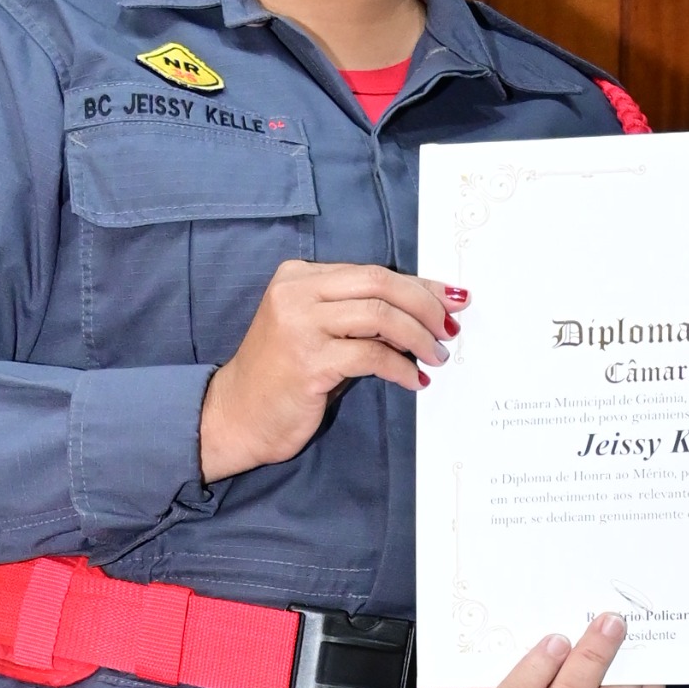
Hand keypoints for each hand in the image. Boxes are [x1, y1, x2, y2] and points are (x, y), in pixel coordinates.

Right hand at [198, 260, 464, 479]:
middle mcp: (296, 292)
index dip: (419, 286)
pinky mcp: (309, 361)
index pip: (373, 271)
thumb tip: (422, 309)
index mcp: (298, 276)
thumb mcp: (317, 330)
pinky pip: (371, 356)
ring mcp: (300, 325)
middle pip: (380, 283)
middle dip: (425, 306)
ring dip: (418, 338)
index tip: (451, 300)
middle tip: (449, 330)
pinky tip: (414, 381)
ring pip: (380, 316)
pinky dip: (401, 368)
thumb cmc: (283, 377)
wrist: (237, 416)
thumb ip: (355, 313)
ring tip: (436, 357)